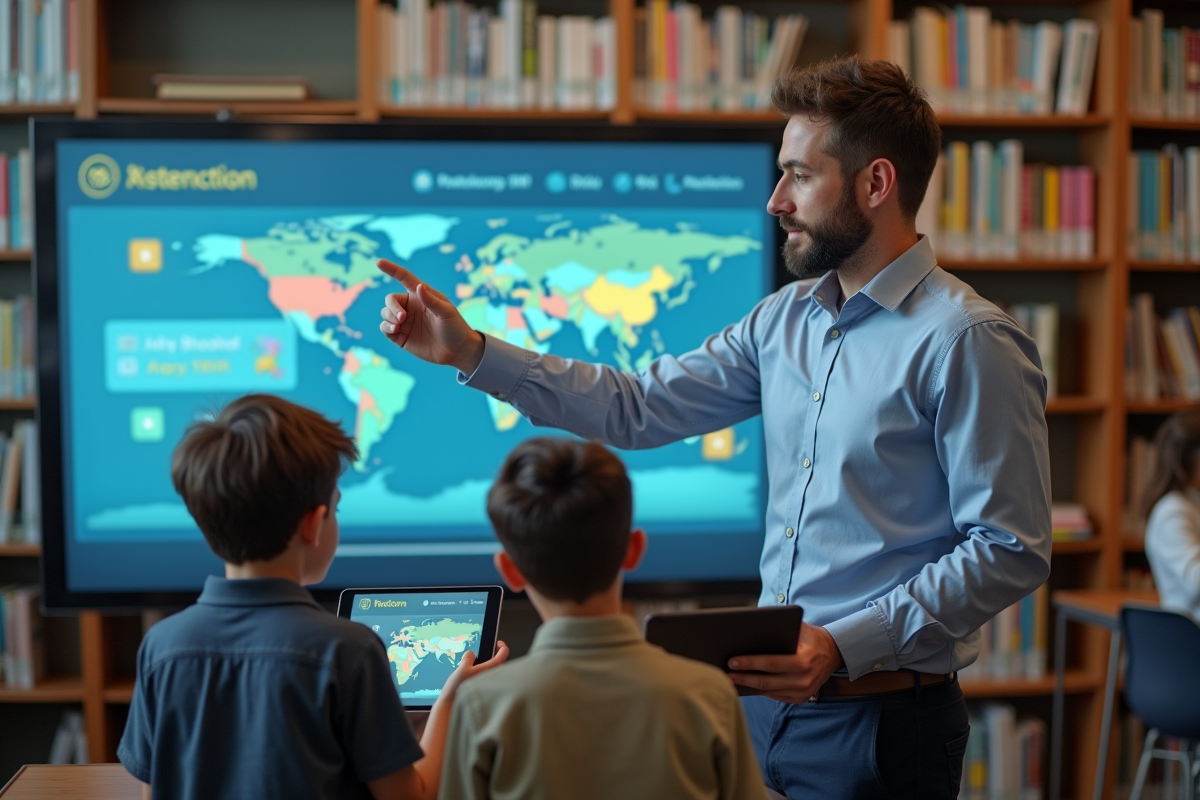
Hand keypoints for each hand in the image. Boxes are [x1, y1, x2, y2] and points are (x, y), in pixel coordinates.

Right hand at [376, 259, 484, 373]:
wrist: (457, 351)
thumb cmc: (455, 328)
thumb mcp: (446, 313)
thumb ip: (431, 300)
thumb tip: (417, 286)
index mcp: (421, 296)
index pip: (404, 278)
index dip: (391, 269)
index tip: (379, 262)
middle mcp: (411, 307)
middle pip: (390, 299)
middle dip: (392, 306)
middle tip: (403, 317)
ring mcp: (405, 322)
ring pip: (385, 313)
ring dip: (389, 317)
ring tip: (399, 325)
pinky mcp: (401, 336)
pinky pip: (385, 328)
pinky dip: (386, 327)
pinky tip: (395, 330)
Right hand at [437, 640, 509, 702]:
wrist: (451, 706)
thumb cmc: (457, 688)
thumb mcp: (461, 667)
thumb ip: (468, 657)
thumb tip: (472, 654)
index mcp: (490, 669)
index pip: (503, 655)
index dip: (502, 647)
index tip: (498, 643)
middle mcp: (492, 678)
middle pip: (498, 664)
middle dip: (491, 657)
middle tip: (482, 655)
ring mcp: (488, 685)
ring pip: (491, 672)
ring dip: (485, 667)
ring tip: (473, 666)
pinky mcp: (483, 691)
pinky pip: (486, 679)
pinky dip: (481, 675)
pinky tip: (471, 677)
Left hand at [727, 622, 843, 703]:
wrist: (833, 653)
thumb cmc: (810, 637)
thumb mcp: (798, 628)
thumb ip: (778, 628)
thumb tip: (749, 628)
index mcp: (802, 661)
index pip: (770, 664)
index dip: (749, 663)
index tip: (731, 661)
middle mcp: (803, 679)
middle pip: (766, 681)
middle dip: (743, 677)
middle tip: (726, 673)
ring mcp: (803, 692)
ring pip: (769, 691)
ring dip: (749, 685)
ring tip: (732, 679)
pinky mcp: (801, 698)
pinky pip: (776, 696)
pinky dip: (761, 690)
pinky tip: (748, 683)